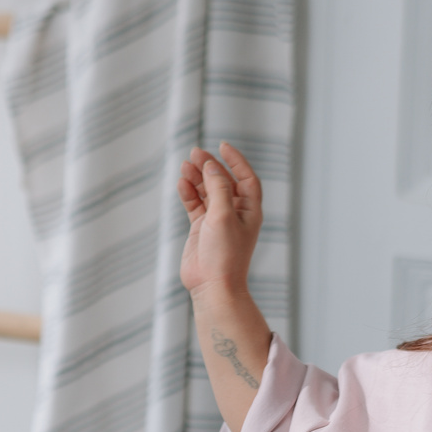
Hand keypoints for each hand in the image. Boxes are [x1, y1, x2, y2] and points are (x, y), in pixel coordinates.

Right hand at [179, 143, 261, 298]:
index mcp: (250, 211)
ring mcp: (217, 221)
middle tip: (194, 153)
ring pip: (207, 192)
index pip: (246, 178)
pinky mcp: (201, 229)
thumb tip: (210, 165)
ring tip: (185, 164)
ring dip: (197, 178)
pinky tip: (181, 183)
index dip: (236, 160)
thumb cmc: (225, 254)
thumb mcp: (223, 215)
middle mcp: (235, 214)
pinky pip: (195, 205)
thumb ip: (218, 188)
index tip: (222, 146)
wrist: (213, 286)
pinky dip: (188, 193)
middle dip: (210, 166)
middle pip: (223, 182)